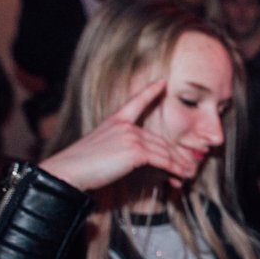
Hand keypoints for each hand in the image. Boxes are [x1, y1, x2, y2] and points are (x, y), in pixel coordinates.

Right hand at [39, 80, 198, 193]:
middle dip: (176, 156)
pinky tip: (181, 177)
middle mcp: (124, 126)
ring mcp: (130, 137)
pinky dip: (175, 170)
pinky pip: (162, 161)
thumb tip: (143, 160)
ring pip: (164, 152)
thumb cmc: (82, 165)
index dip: (150, 92)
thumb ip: (123, 149)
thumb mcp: (102, 150)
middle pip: (159, 140)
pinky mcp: (135, 151)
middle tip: (188, 168)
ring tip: (190, 174)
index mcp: (115, 121)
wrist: (69, 170)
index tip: (162, 82)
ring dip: (180, 165)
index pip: (135, 102)